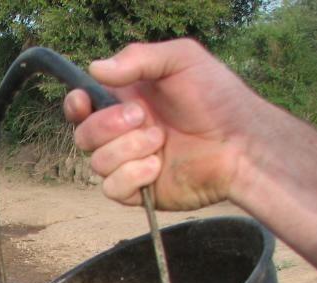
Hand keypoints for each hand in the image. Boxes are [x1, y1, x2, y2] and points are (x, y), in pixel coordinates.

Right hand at [62, 39, 260, 210]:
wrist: (241, 143)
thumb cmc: (217, 99)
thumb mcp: (182, 60)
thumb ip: (138, 57)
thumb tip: (94, 68)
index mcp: (126, 102)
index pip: (82, 107)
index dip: (75, 105)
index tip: (83, 101)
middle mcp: (122, 134)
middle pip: (83, 136)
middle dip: (107, 125)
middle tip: (142, 116)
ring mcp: (129, 164)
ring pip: (96, 163)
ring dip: (128, 150)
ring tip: (162, 141)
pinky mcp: (138, 192)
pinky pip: (112, 188)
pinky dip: (133, 175)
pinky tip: (158, 167)